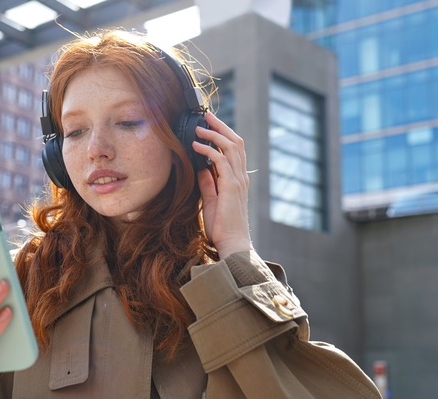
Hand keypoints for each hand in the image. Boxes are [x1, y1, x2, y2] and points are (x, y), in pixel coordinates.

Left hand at [193, 111, 253, 258]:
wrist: (232, 244)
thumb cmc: (223, 227)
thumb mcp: (212, 201)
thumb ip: (208, 184)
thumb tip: (201, 168)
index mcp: (237, 180)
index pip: (235, 150)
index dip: (224, 134)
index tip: (210, 125)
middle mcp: (240, 177)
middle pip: (236, 142)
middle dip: (221, 126)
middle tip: (206, 115)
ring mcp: (238, 181)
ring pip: (231, 147)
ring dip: (214, 134)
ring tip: (199, 127)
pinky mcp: (231, 187)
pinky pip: (222, 161)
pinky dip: (209, 150)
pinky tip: (197, 146)